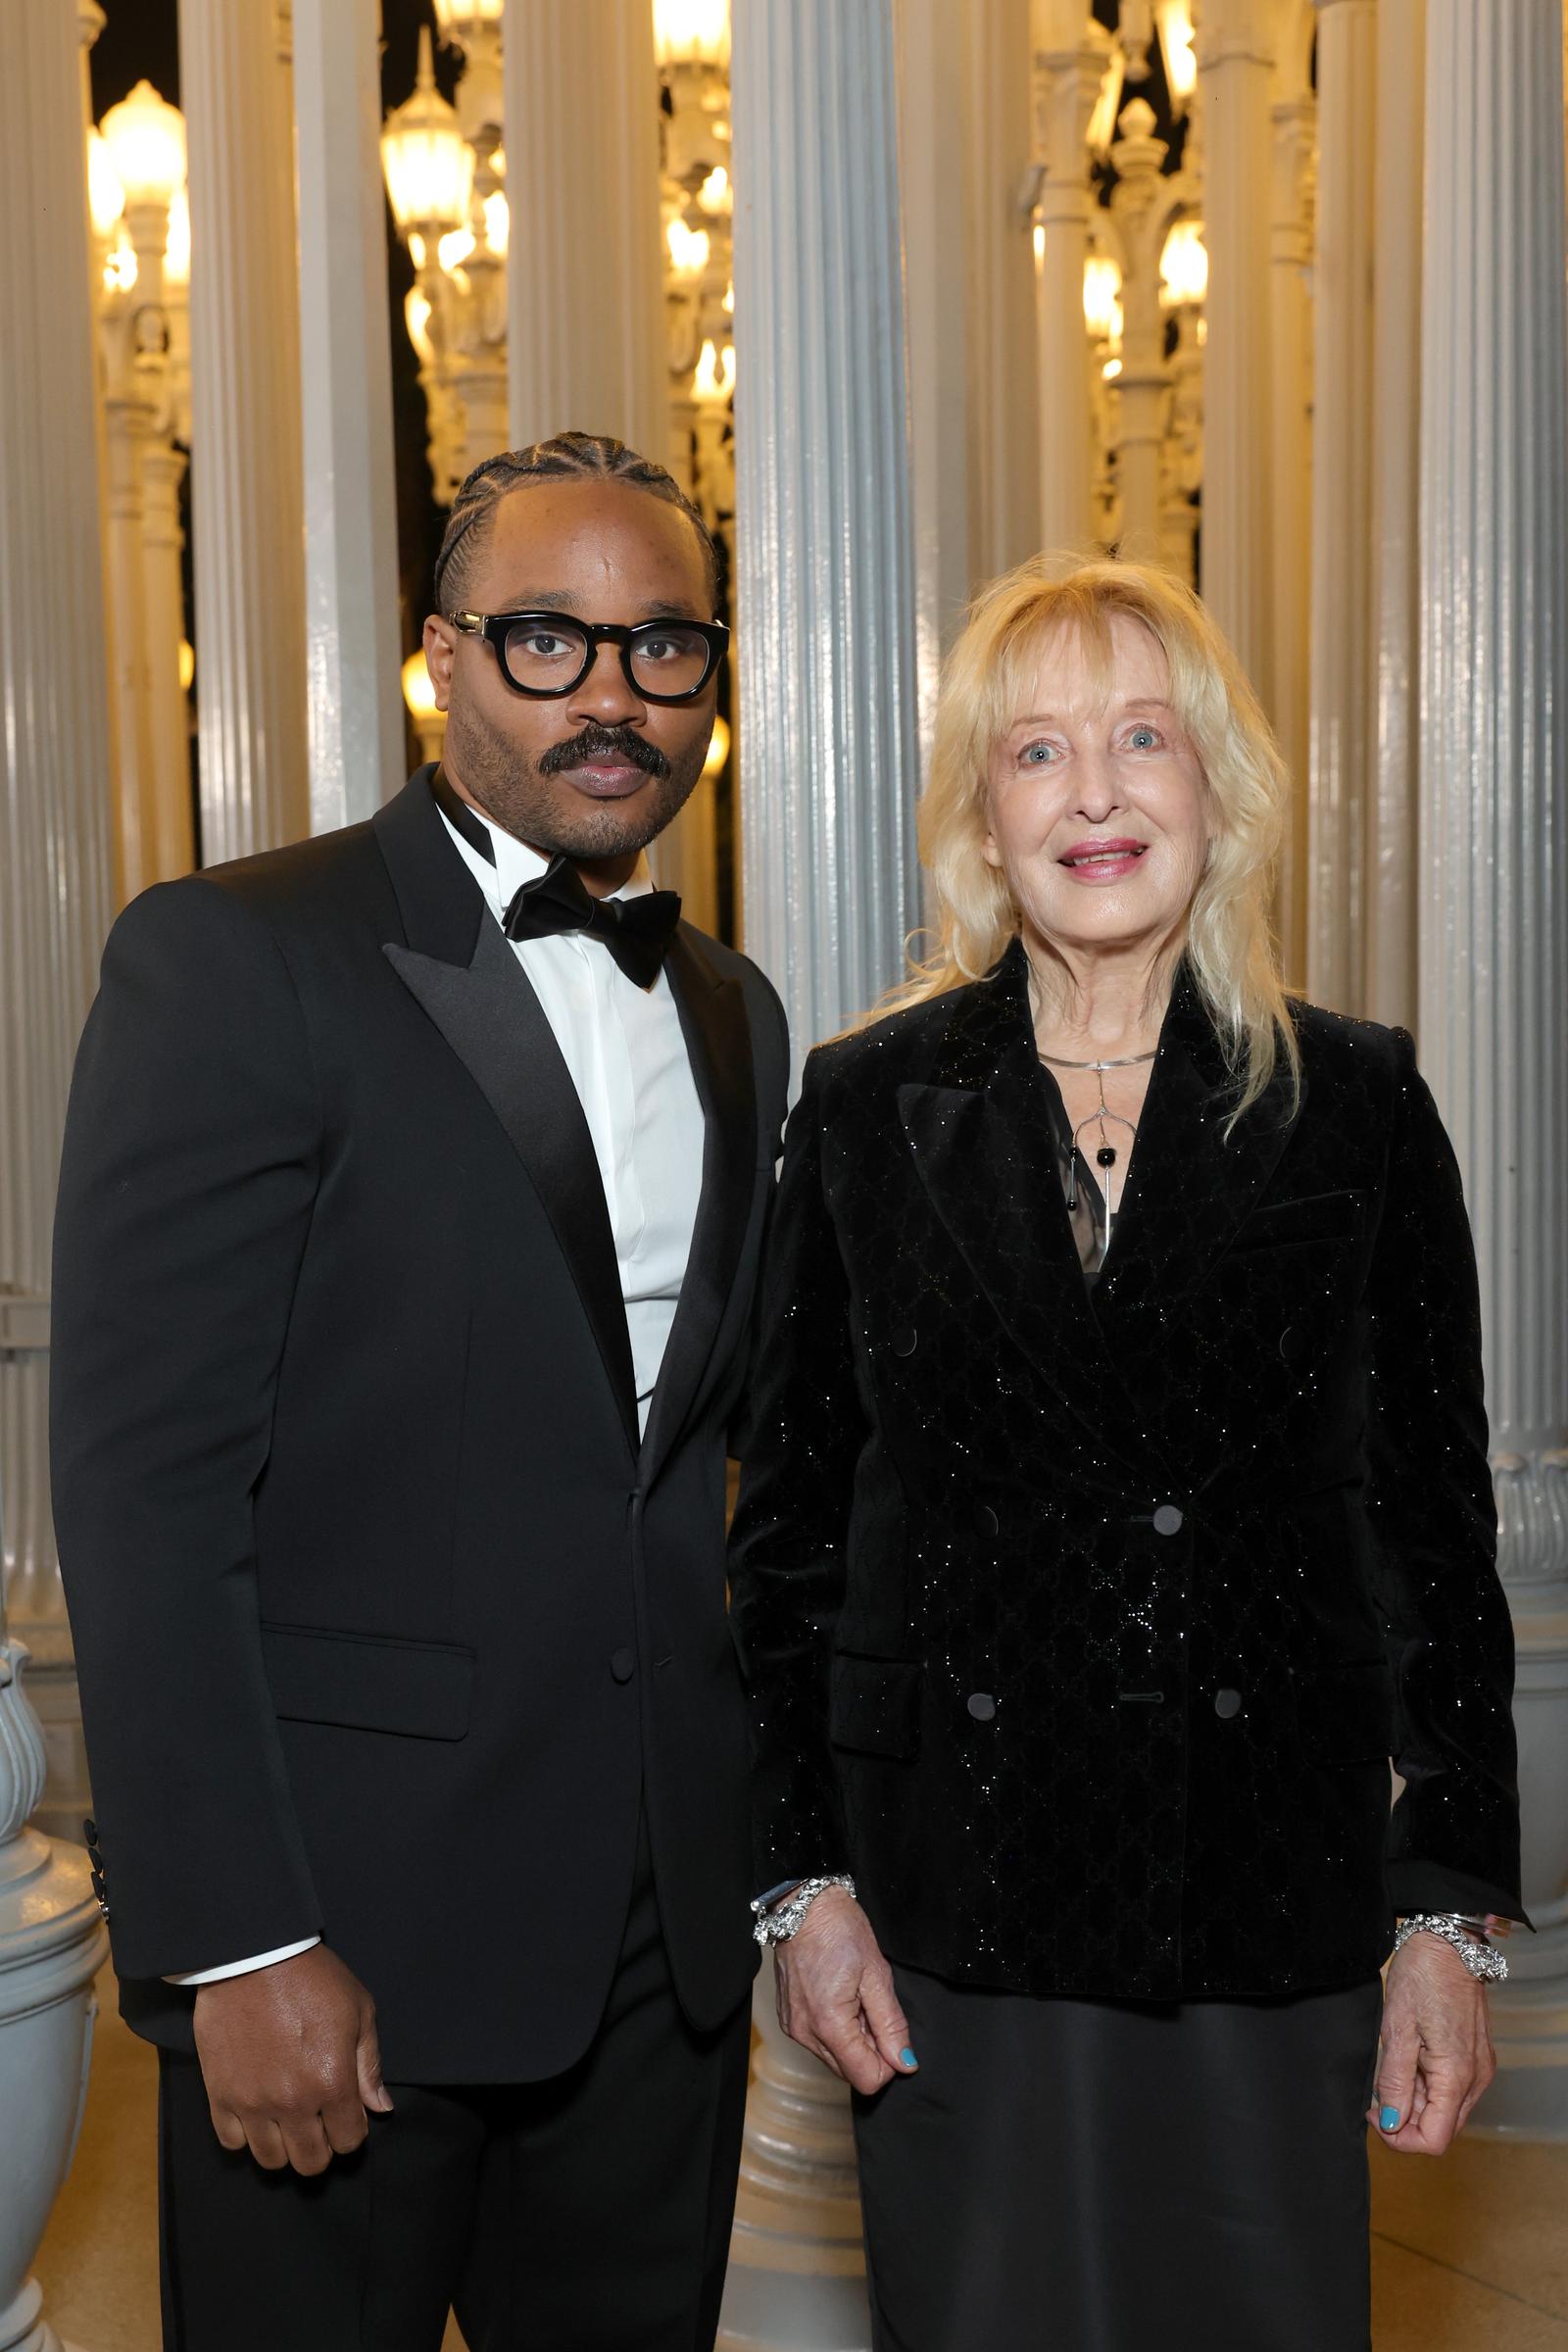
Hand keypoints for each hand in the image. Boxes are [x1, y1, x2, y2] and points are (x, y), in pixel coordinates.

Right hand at [193, 1943, 391, 2174]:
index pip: (349, 2141)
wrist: (253, 1956)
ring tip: (287, 2121)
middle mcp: (293, 2102)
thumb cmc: (312, 1978)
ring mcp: (252, 2102)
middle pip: (310, 2162)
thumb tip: (381, 2108)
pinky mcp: (220, 2095)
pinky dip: (245, 2136)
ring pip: (270, 2160)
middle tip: (319, 2124)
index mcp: (332, 2082)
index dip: (352, 2131)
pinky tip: (256, 2114)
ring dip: (284, 2147)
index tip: (347, 2115)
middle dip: (321, 2148)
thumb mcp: (358, 2011)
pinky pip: (231, 2142)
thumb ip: (369, 2065)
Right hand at [774, 1889, 918, 2095]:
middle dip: (870, 2048)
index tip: (891, 2030)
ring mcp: (794, 2028)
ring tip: (854, 1997)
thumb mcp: (877, 1974)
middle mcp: (805, 2034)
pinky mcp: (788, 2020)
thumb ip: (891, 2024)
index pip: (866, 2078)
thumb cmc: (839, 1930)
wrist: (803, 1906)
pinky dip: (835, 2029)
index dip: (888, 2062)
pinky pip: (819, 2042)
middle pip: (850, 2072)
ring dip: (853, 2038)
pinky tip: (839, 1997)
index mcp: (829, 2025)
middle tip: (871, 2006)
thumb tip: (905, 2063)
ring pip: (835, 2058)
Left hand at [1368, 1931, 1496, 2154]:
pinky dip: (1428, 2086)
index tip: (1376, 2113)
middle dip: (1406, 2121)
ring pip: (1446, 2111)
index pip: (1433, 2140)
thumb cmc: (1422, 1978)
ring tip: (1394, 2068)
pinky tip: (1410, 2060)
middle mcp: (1475, 2079)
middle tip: (1379, 2093)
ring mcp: (1478, 2068)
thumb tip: (1391, 2123)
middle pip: (1441, 2129)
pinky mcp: (1475, 2057)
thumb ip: (1394, 2081)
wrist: (1447, 1944)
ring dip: (1416, 2102)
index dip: (1400, 2137)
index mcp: (1456, 2076)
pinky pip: (1452, 2089)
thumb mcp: (1396, 2029)